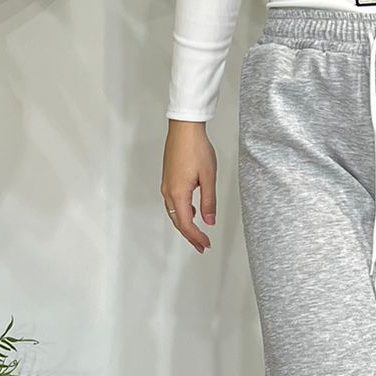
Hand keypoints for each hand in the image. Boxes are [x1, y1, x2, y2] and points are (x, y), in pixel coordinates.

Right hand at [162, 120, 216, 252]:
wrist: (184, 129)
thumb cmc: (196, 148)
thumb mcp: (208, 177)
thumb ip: (209, 201)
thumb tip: (209, 221)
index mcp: (178, 193)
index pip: (186, 224)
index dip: (196, 237)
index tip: (206, 245)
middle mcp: (168, 192)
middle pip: (178, 221)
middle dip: (190, 235)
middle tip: (202, 246)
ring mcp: (166, 185)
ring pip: (174, 213)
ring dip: (186, 225)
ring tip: (198, 234)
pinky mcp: (168, 179)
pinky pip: (173, 203)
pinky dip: (182, 213)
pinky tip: (193, 212)